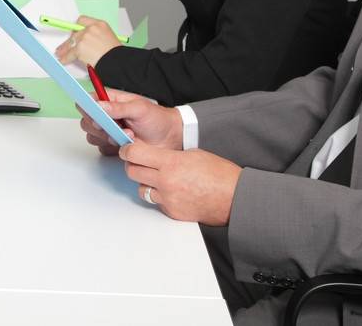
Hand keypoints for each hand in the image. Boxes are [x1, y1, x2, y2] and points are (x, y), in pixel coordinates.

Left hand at [54, 16, 123, 65]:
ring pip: (71, 43)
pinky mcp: (80, 48)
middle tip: (64, 46)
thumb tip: (86, 41)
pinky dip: (65, 58)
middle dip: (70, 40)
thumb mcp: (108, 37)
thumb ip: (96, 35)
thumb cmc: (116, 54)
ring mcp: (85, 37)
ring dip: (64, 49)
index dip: (77, 27)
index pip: (82, 20)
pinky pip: (70, 53)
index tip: (73, 31)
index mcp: (100, 24)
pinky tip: (62, 60)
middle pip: (75, 33)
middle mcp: (91, 28)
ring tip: (60, 54)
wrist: (119, 62)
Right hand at [79, 89, 182, 155]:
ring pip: (92, 136)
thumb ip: (118, 107)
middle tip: (115, 127)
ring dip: (107, 138)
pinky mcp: (112, 145)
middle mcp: (106, 115)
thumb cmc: (156, 119)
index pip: (88, 100)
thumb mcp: (140, 109)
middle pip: (86, 120)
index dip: (88, 108)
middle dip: (99, 127)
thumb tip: (99, 105)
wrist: (169, 138)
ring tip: (128, 136)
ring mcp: (108, 131)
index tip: (97, 115)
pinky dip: (112, 148)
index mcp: (110, 100)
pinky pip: (101, 148)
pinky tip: (127, 144)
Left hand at [119, 141, 240, 224]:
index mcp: (171, 162)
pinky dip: (160, 196)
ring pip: (141, 189)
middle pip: (132, 172)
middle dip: (133, 165)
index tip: (127, 149)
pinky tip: (172, 191)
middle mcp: (166, 181)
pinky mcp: (172, 212)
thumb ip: (169, 155)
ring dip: (146, 182)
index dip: (128, 150)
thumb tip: (152, 155)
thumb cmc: (219, 174)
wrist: (235, 198)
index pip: (135, 154)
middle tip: (139, 162)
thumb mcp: (192, 154)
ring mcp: (168, 199)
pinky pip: (156, 202)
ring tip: (159, 178)